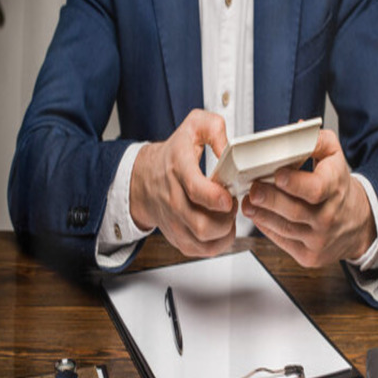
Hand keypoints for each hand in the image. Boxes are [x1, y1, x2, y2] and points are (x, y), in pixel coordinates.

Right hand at [129, 109, 236, 256]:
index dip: (216, 198)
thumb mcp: (193, 127)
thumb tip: (230, 148)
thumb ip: (215, 128)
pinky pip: (204, 251)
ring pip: (205, 242)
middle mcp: (174, 200)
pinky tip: (222, 227)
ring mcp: (175, 222)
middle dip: (227, 219)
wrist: (145, 179)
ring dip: (225, 232)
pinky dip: (220, 243)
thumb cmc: (174, 154)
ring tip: (227, 215)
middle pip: (203, 225)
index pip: (195, 190)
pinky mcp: (179, 238)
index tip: (228, 198)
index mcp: (178, 170)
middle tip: (231, 204)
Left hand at [241, 128, 375, 266]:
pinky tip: (258, 215)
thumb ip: (315, 140)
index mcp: (335, 189)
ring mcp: (319, 239)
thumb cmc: (339, 188)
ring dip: (261, 214)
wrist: (357, 224)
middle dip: (269, 199)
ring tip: (248, 201)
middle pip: (294, 211)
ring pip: (284, 227)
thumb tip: (296, 129)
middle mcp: (328, 217)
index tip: (277, 175)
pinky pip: (282, 241)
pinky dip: (266, 228)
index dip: (294, 183)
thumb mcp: (335, 157)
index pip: (315, 189)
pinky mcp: (309, 255)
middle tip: (252, 189)